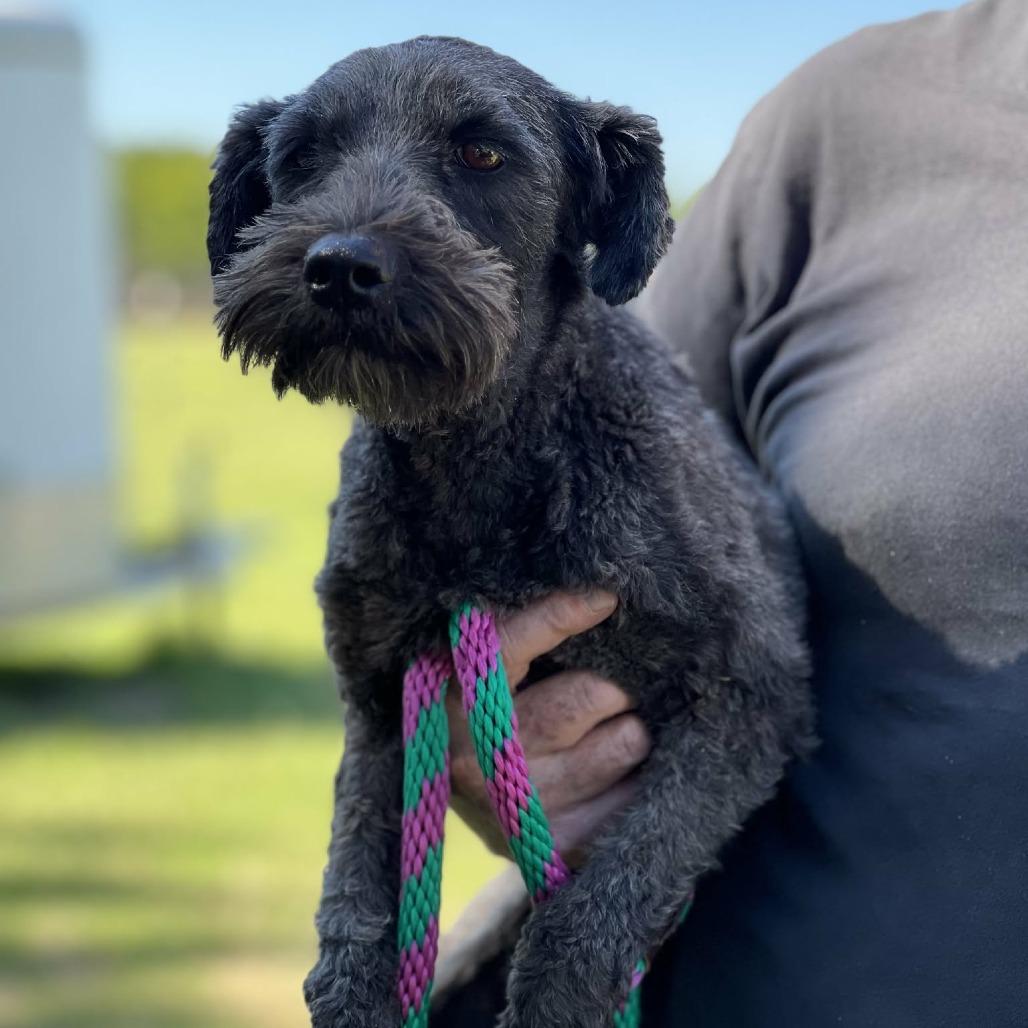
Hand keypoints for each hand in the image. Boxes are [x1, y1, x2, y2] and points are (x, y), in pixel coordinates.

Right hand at [448, 590, 649, 865]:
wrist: (472, 797)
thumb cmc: (489, 708)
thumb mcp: (485, 668)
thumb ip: (520, 633)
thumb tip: (596, 596)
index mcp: (457, 697)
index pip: (509, 645)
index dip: (558, 617)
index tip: (605, 598)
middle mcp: (482, 756)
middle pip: (589, 696)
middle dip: (619, 682)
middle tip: (621, 682)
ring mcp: (522, 805)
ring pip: (625, 742)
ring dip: (634, 727)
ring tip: (617, 726)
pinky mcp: (560, 841)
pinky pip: (636, 793)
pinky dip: (640, 774)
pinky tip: (621, 769)